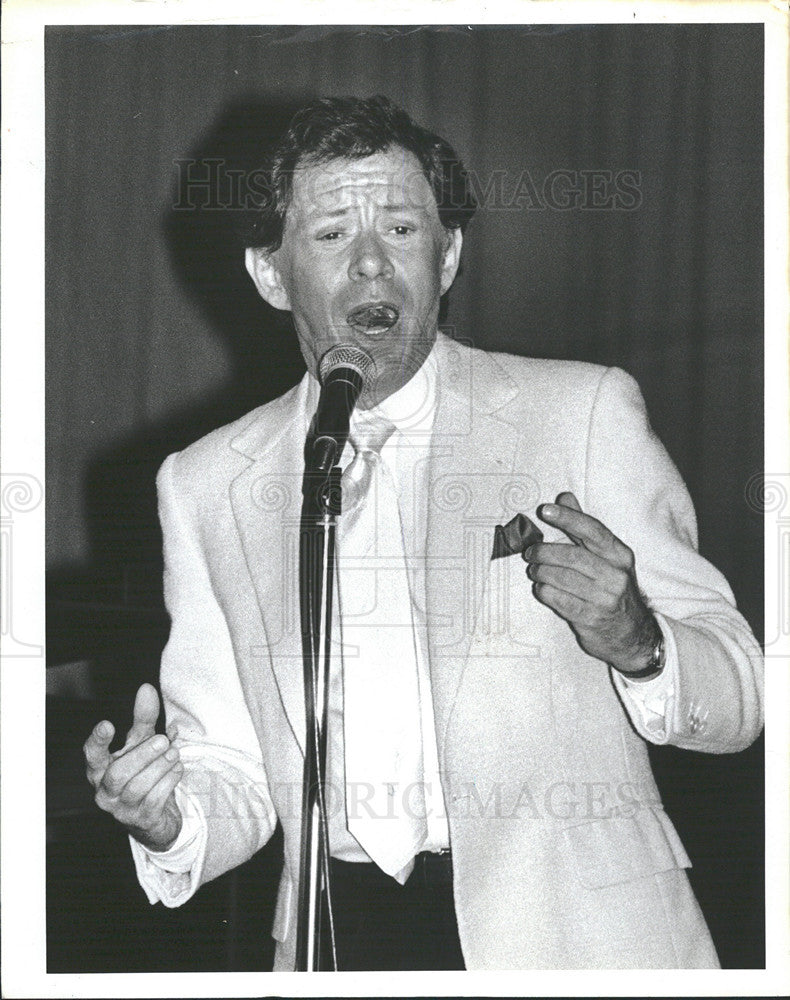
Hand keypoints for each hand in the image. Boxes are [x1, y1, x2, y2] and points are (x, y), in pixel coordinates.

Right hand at [84, 683, 182, 850]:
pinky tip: (177, 768)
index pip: (92, 755)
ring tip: (174, 753)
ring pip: (137, 787)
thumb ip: (143, 719)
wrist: (155, 814)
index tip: (107, 724)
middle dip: (143, 754)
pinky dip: (169, 780)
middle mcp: (105, 790)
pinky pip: (155, 799)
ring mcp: (121, 808)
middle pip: (118, 773)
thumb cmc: (142, 771)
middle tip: (164, 741)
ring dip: (160, 766)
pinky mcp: (141, 819)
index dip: (98, 741)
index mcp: (100, 769)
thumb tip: (147, 689)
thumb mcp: (142, 743)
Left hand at [525, 492, 659, 674]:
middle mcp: (616, 575)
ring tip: (534, 570)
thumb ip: (583, 528)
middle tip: (530, 552)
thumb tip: (565, 497)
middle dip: (544, 551)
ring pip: (562, 578)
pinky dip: (544, 591)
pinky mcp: (592, 619)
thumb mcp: (606, 558)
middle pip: (572, 556)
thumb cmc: (612, 589)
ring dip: (541, 572)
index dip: (568, 518)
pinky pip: (559, 600)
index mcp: (620, 555)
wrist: (631, 634)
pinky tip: (542, 588)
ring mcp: (605, 599)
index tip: (545, 510)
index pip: (592, 530)